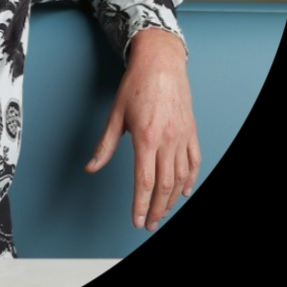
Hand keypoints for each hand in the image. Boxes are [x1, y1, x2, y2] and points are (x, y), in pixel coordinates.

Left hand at [85, 29, 201, 230]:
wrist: (160, 63)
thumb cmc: (136, 85)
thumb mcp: (115, 115)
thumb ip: (105, 145)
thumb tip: (91, 167)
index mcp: (146, 138)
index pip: (145, 181)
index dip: (140, 204)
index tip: (137, 220)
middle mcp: (167, 140)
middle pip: (165, 185)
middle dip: (157, 209)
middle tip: (149, 223)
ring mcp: (183, 137)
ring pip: (181, 178)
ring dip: (172, 200)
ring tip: (162, 212)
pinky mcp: (191, 132)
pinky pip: (194, 162)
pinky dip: (190, 180)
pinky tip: (184, 191)